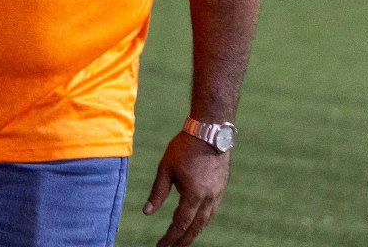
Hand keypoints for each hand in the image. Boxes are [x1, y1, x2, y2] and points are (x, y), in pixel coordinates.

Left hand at [143, 132, 231, 246]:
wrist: (209, 133)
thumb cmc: (184, 148)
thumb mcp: (165, 168)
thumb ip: (157, 192)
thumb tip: (146, 212)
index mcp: (194, 196)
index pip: (180, 224)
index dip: (170, 238)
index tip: (160, 246)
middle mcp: (208, 199)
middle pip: (195, 228)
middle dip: (182, 241)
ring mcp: (217, 195)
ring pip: (206, 222)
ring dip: (194, 232)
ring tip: (182, 239)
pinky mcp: (221, 188)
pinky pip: (211, 211)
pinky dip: (202, 221)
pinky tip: (195, 222)